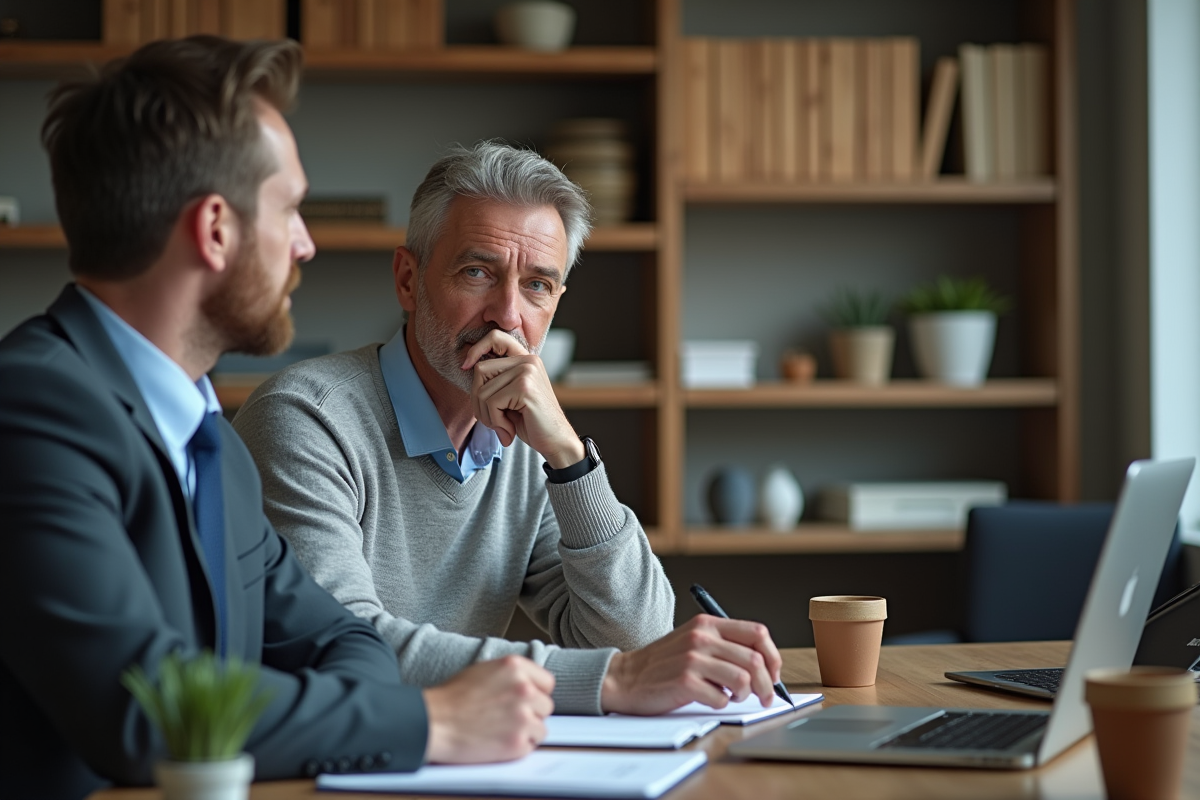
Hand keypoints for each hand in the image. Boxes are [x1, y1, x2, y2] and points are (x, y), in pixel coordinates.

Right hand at [422, 655, 554, 763]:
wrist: (434, 723)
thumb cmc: (452, 698)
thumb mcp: (484, 669)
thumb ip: (512, 674)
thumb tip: (530, 683)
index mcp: (515, 666)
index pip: (547, 682)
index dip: (536, 693)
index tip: (526, 701)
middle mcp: (524, 688)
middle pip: (546, 706)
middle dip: (531, 713)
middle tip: (507, 717)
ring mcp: (523, 716)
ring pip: (541, 728)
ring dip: (526, 731)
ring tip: (500, 729)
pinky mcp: (518, 742)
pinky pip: (530, 746)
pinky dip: (517, 747)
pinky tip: (497, 740)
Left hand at [462, 330, 584, 467]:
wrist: (556, 442)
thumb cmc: (532, 422)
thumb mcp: (511, 396)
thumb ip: (495, 380)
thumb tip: (466, 365)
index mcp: (525, 359)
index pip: (495, 337)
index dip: (476, 349)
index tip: (465, 366)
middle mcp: (528, 361)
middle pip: (480, 370)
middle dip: (478, 400)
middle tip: (492, 419)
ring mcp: (527, 372)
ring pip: (482, 391)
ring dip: (487, 416)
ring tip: (503, 426)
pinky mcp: (524, 387)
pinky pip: (491, 403)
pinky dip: (495, 422)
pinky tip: (509, 429)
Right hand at [599, 614, 782, 715]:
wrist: (625, 677)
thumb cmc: (664, 663)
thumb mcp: (693, 641)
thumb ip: (724, 645)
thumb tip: (765, 666)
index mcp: (707, 624)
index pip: (757, 633)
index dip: (773, 656)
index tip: (774, 673)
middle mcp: (702, 637)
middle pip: (755, 660)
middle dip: (767, 684)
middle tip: (765, 697)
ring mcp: (692, 659)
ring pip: (743, 679)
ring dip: (745, 694)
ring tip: (734, 697)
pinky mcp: (684, 682)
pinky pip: (721, 698)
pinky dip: (723, 704)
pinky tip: (711, 699)